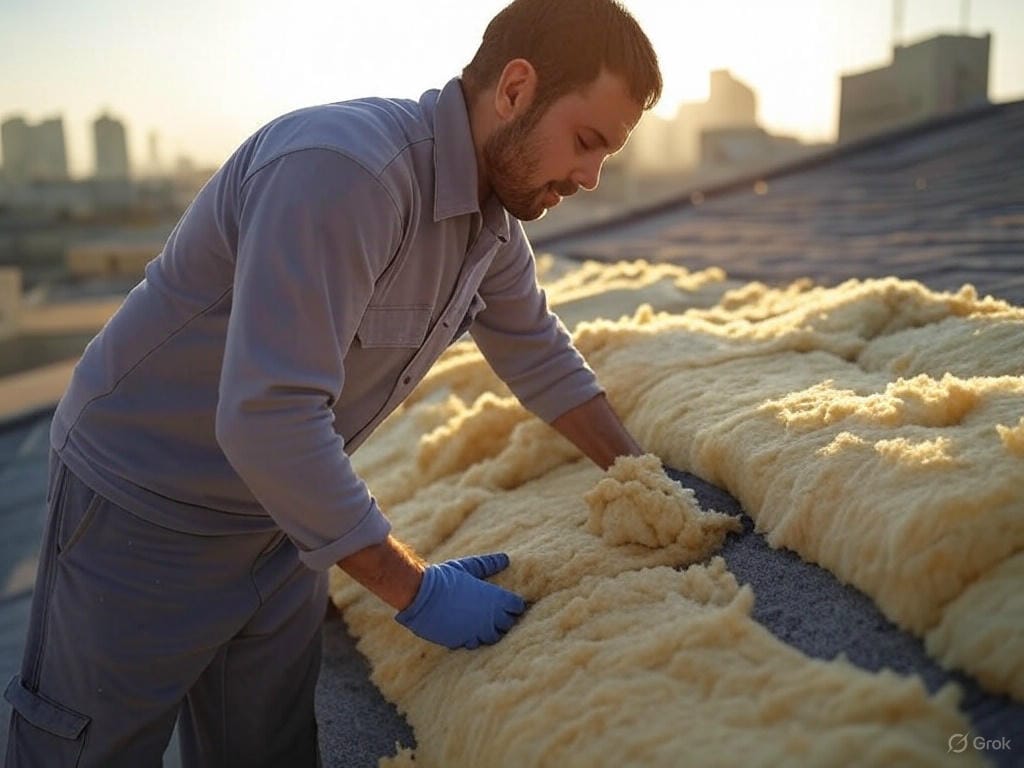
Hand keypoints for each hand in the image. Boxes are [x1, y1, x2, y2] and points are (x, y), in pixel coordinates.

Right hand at [395, 553, 526, 649]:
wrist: (422, 595)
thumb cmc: (446, 578)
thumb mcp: (468, 567)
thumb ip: (488, 565)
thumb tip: (505, 558)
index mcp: (495, 598)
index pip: (517, 607)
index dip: (514, 604)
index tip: (508, 602)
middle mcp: (490, 618)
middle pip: (509, 624)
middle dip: (505, 619)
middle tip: (496, 613)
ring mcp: (477, 632)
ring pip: (493, 638)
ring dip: (489, 632)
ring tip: (481, 624)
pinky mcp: (462, 642)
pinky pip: (474, 645)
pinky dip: (472, 639)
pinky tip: (465, 630)